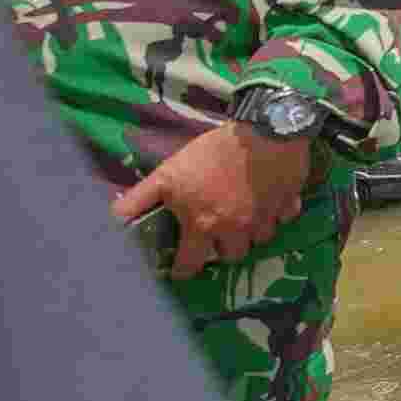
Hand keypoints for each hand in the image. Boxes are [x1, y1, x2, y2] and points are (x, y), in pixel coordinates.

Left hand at [117, 120, 312, 279]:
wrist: (264, 130)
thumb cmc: (212, 153)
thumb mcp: (168, 174)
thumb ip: (140, 199)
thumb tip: (110, 221)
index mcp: (204, 226)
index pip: (191, 265)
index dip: (184, 270)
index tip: (181, 269)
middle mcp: (236, 230)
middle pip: (232, 256)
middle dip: (224, 249)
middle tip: (218, 235)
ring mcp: (266, 219)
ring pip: (261, 239)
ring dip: (252, 232)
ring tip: (245, 216)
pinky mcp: (290, 202)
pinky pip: (285, 217)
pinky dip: (278, 212)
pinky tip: (270, 198)